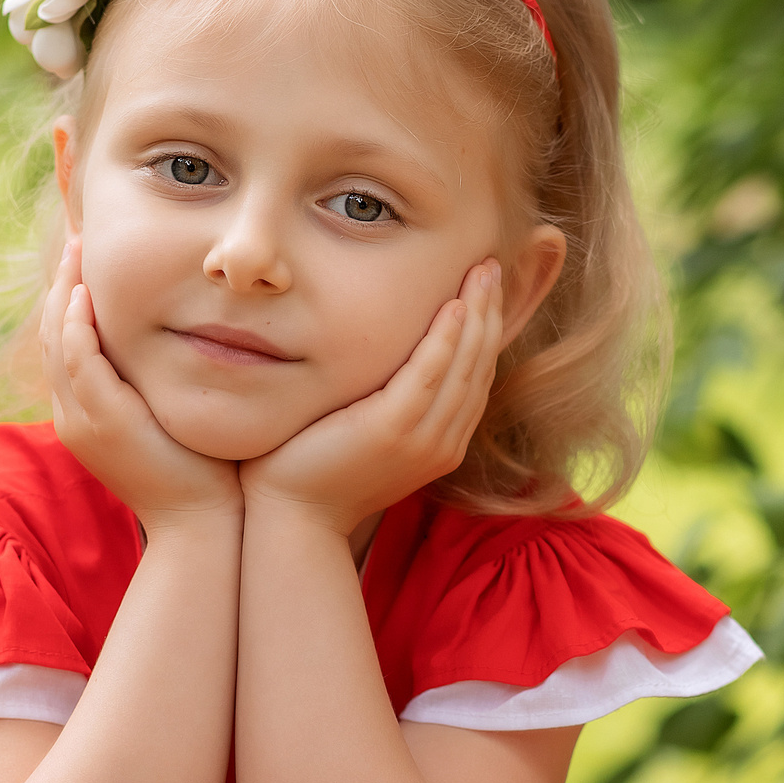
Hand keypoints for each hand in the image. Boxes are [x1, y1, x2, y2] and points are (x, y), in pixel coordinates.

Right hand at [41, 236, 241, 526]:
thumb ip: (160, 384)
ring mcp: (82, 420)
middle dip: (62, 285)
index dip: (70, 301)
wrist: (202, 523)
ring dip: (65, 291)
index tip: (87, 263)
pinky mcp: (102, 420)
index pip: (65, 347)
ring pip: (58, 342)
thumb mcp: (169, 418)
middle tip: (77, 241)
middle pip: (52, 336)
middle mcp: (73, 417)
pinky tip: (88, 292)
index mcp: (85, 416)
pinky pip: (78, 360)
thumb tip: (181, 346)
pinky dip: (78, 323)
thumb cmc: (201, 474)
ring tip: (80, 251)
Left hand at [240, 260, 503, 533]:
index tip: (485, 288)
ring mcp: (422, 439)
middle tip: (492, 266)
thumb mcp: (366, 432)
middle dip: (490, 313)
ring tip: (482, 272)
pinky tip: (453, 306)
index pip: (476, 376)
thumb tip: (389, 359)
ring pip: (464, 366)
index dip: (486, 329)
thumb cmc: (315, 471)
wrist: (291, 516)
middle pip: (480, 366)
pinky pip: (431, 375)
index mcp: (441, 443)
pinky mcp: (394, 431)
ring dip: (477, 315)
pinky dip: (445, 339)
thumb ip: (389, 402)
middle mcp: (443, 442)